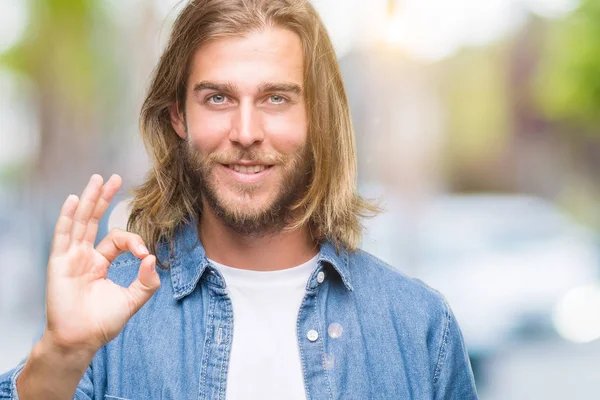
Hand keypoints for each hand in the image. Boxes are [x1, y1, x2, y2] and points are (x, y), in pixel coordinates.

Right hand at [42, 174, 160, 354]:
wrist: (81, 339)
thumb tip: (153, 258)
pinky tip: (73, 200)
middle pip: (94, 220)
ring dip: (88, 199)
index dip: (134, 241)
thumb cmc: (103, 322)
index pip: (117, 239)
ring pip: (80, 222)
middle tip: (113, 178)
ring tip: (97, 178)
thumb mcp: (132, 300)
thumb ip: (146, 281)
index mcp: (100, 262)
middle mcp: (85, 256)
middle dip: (103, 198)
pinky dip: (67, 217)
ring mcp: (71, 257)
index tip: (145, 253)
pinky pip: (63, 235)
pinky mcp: (60, 263)